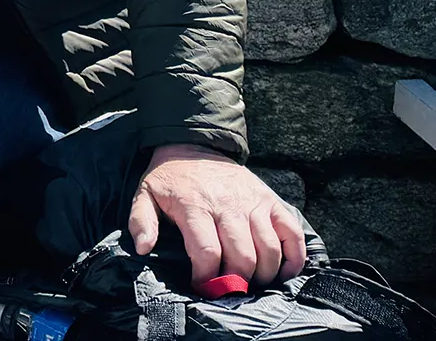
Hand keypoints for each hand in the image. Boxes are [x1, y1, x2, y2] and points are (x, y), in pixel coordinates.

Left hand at [128, 144, 306, 290]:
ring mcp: (252, 202)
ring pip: (269, 249)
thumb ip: (141, 221)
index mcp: (195, 205)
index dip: (207, 278)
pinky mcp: (270, 200)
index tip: (201, 287)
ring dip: (263, 275)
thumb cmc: (170, 178)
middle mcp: (227, 204)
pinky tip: (284, 273)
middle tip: (228, 289)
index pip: (208, 252)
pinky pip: (292, 233)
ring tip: (251, 283)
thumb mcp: (146, 194)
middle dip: (236, 282)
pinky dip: (294, 257)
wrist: (193, 145)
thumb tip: (143, 247)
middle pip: (243, 256)